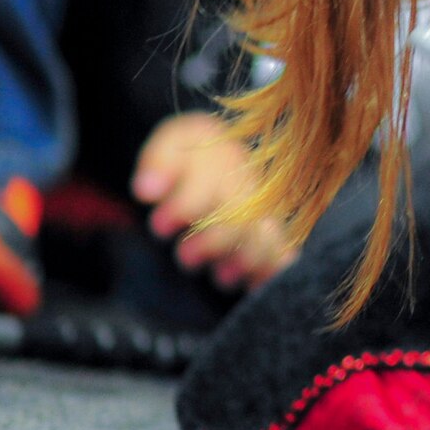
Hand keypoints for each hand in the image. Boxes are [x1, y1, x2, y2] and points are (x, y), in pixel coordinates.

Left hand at [131, 111, 296, 291]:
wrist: (227, 157)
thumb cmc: (193, 157)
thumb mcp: (171, 146)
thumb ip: (157, 164)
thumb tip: (146, 190)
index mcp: (223, 159)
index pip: (207, 187)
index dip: (183, 208)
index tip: (159, 226)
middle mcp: (250, 186)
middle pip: (240, 218)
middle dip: (213, 242)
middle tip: (186, 257)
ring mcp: (266, 212)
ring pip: (266, 239)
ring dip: (246, 260)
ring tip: (222, 276)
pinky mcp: (275, 237)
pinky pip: (284, 255)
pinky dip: (273, 271)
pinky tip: (254, 283)